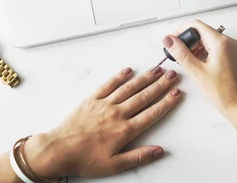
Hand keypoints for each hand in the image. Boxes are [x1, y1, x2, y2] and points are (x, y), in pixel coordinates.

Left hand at [23, 67, 182, 178]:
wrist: (59, 150)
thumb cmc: (84, 159)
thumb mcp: (114, 165)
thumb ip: (138, 156)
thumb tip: (159, 151)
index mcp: (125, 131)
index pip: (152, 113)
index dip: (167, 102)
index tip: (177, 93)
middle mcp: (117, 114)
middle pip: (144, 96)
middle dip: (161, 85)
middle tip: (173, 75)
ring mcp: (104, 104)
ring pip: (129, 88)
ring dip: (144, 78)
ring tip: (156, 70)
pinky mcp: (92, 99)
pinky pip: (108, 85)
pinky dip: (119, 77)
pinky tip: (128, 71)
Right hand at [162, 20, 236, 118]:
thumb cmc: (223, 93)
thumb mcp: (197, 72)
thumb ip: (181, 53)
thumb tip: (169, 40)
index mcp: (221, 42)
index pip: (196, 25)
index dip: (181, 31)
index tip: (171, 40)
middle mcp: (228, 42)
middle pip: (202, 31)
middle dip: (187, 40)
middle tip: (177, 52)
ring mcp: (232, 48)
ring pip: (208, 39)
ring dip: (195, 46)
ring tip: (187, 60)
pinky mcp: (232, 55)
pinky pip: (214, 46)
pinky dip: (204, 51)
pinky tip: (197, 63)